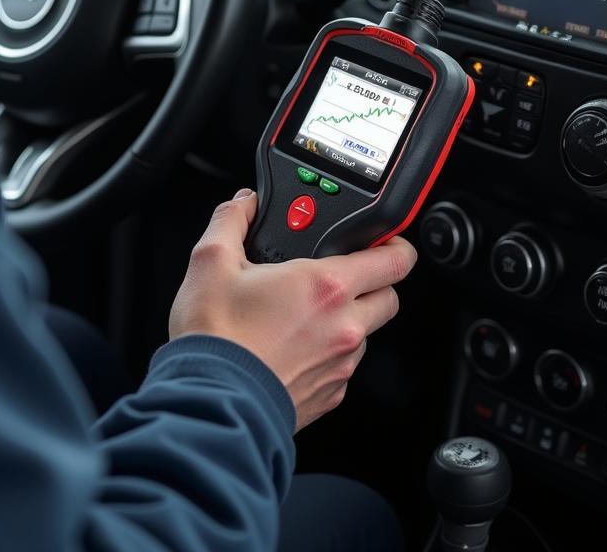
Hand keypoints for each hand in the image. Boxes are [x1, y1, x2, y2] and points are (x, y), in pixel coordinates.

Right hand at [169, 189, 416, 431]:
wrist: (209, 404)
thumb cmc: (215, 338)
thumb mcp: (211, 261)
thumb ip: (232, 220)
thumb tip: (243, 203)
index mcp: (325, 286)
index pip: (395, 259)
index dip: (396, 243)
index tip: (384, 239)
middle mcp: (344, 326)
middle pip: (389, 296)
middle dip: (373, 281)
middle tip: (339, 273)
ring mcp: (340, 365)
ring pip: (366, 333)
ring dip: (348, 319)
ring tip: (305, 314)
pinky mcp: (329, 396)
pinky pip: (344, 367)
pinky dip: (328, 354)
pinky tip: (293, 347)